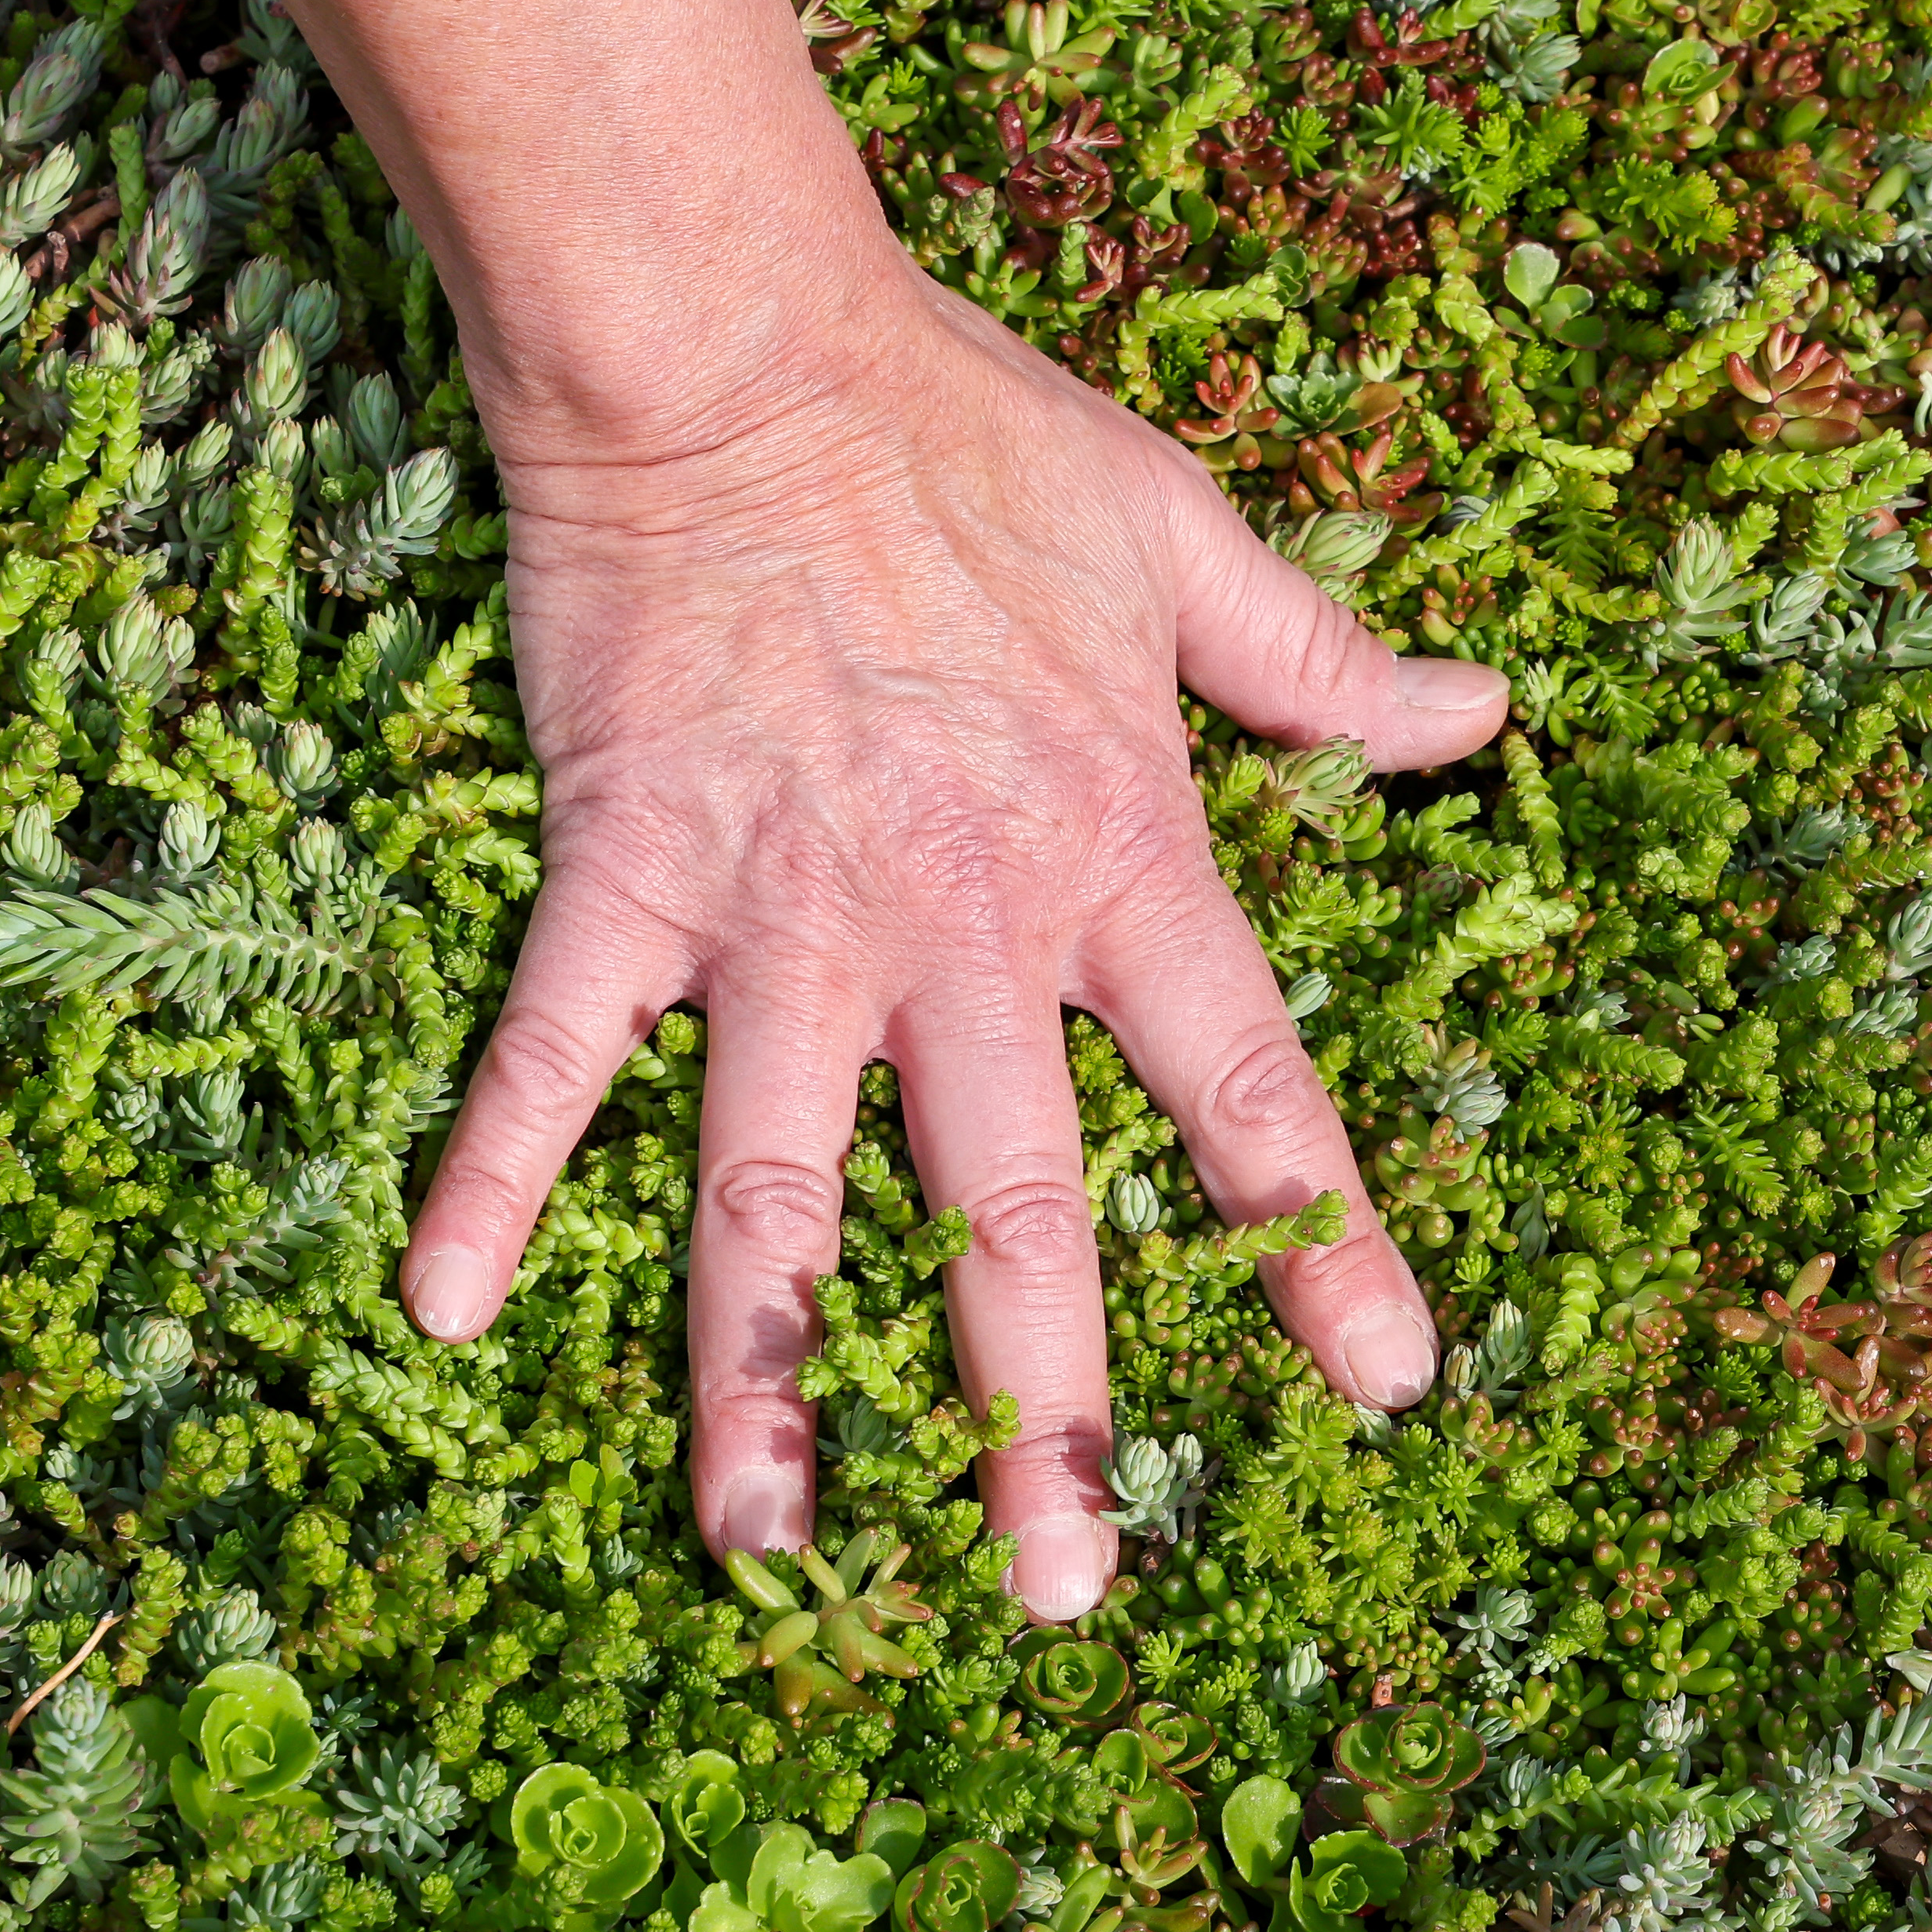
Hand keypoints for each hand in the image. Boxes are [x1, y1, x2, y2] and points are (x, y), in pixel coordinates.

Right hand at [396, 270, 1508, 1620]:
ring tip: (767, 1553)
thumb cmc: (964, 427)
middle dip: (1038, 1408)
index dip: (1317, 1237)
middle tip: (1067, 1594)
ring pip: (777, 1189)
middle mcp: (959, 919)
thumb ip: (1323, 662)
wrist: (735, 337)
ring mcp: (779, 912)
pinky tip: (445, 1314)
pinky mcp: (623, 871)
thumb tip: (1485, 716)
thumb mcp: (1180, 536)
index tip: (1386, 1386)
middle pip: (1006, 1205)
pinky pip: (551, 1051)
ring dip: (764, 1378)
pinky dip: (496, 1175)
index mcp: (1116, 847)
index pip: (1246, 1079)